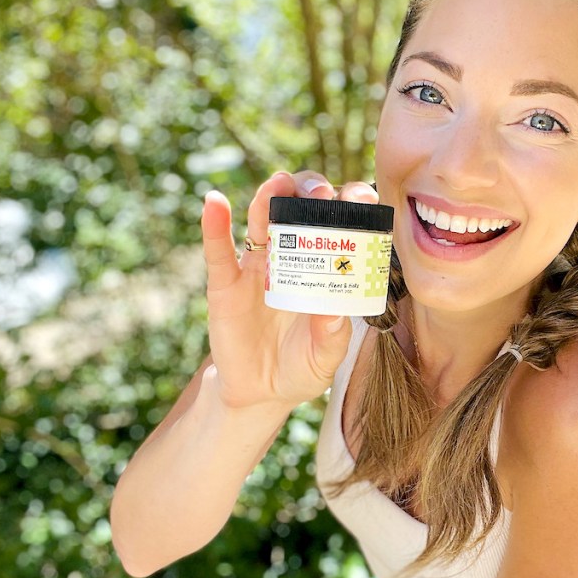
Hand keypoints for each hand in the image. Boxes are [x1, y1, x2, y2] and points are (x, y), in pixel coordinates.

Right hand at [201, 172, 378, 408]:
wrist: (260, 393)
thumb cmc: (301, 368)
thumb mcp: (324, 360)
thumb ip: (332, 339)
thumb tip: (335, 313)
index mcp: (324, 268)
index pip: (340, 223)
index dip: (350, 205)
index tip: (363, 200)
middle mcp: (292, 257)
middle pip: (301, 207)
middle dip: (311, 191)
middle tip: (321, 195)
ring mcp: (257, 267)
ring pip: (262, 218)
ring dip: (270, 196)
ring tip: (279, 184)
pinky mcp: (226, 283)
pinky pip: (219, 250)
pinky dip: (214, 225)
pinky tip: (214, 204)